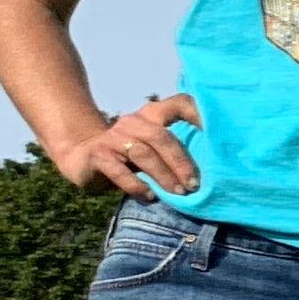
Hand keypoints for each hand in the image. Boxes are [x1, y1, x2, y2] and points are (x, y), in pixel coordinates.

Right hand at [52, 92, 203, 198]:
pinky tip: (150, 196)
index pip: (178, 103)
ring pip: (143, 154)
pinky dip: (137, 185)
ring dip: (164, 176)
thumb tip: (215, 169)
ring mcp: (113, 137)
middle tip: (194, 184)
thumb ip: (175, 149)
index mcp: (152, 115)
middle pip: (162, 137)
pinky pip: (120, 171)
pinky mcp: (99, 155)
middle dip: (181, 162)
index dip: (198, 114)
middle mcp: (133, 122)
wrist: (82, 157)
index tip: (216, 133)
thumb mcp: (152, 147)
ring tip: (178, 193)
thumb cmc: (130, 155)